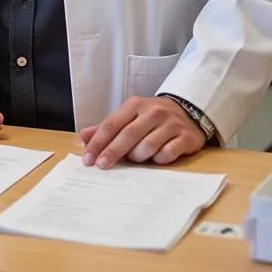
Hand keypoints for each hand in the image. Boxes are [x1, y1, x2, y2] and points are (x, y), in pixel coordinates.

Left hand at [79, 96, 207, 169]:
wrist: (188, 110)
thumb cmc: (151, 117)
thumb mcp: (129, 116)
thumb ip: (107, 127)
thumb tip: (83, 137)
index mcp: (134, 105)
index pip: (111, 125)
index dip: (98, 143)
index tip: (88, 159)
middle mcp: (152, 112)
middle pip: (127, 135)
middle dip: (112, 152)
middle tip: (101, 166)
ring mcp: (170, 124)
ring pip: (147, 146)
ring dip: (137, 157)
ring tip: (136, 158)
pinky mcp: (185, 137)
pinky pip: (168, 154)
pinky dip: (159, 160)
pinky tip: (156, 158)